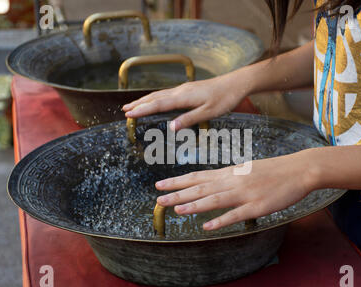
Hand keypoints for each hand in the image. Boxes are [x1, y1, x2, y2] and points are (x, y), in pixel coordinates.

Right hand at [122, 74, 248, 130]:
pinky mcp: (188, 89)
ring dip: (145, 100)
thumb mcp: (208, 113)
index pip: (158, 104)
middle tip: (124, 111)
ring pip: (159, 94)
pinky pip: (166, 93)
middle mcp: (180, 91)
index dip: (142, 110)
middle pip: (155, 97)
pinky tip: (154, 100)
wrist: (235, 83)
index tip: (128, 114)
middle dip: (138, 104)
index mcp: (183, 97)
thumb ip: (189, 120)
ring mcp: (183, 88)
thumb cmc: (224, 99)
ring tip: (132, 105)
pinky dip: (155, 98)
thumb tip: (171, 128)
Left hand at [155, 150, 316, 230]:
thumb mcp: (246, 169)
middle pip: (201, 188)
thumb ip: (228, 177)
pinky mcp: (257, 206)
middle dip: (178, 193)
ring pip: (214, 200)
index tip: (160, 185)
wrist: (298, 170)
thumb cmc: (272, 170)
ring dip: (194, 205)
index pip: (198, 176)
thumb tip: (211, 183)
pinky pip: (235, 215)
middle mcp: (233, 181)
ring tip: (176, 210)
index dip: (178, 181)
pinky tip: (206, 226)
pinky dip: (220, 221)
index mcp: (229, 172)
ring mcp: (244, 193)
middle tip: (158, 199)